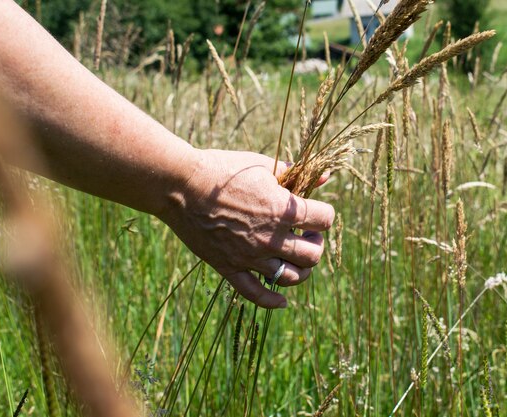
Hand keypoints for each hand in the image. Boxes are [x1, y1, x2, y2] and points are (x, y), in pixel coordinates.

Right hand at [160, 149, 334, 308]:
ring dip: (302, 269)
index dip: (324, 214)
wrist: (181, 186)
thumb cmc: (223, 170)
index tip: (316, 211)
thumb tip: (325, 177)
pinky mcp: (230, 267)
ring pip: (292, 277)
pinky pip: (256, 294)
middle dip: (316, 243)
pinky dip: (273, 301)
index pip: (325, 219)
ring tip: (295, 256)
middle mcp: (271, 237)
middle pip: (313, 255)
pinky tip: (283, 301)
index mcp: (283, 209)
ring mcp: (250, 256)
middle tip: (308, 234)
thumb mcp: (262, 165)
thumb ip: (295, 174)